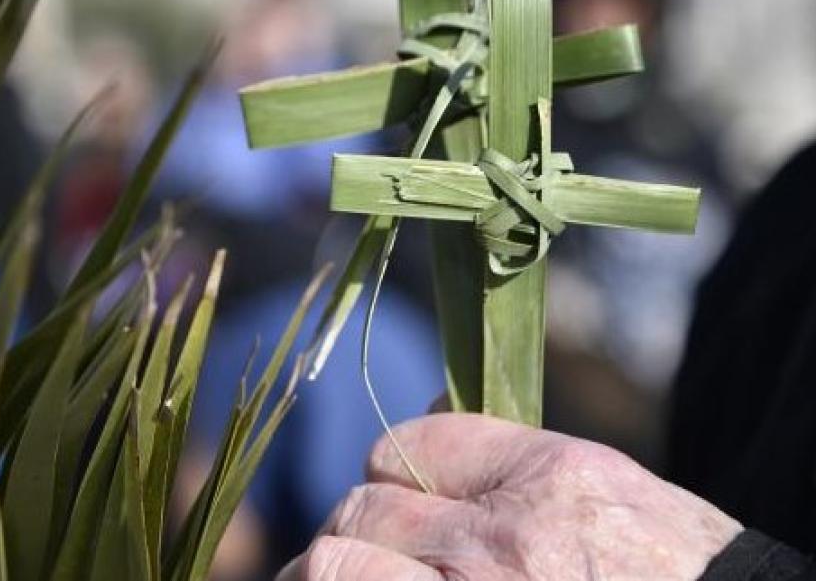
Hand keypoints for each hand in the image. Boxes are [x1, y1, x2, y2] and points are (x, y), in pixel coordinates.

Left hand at [279, 413, 740, 579]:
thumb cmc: (679, 578)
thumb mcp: (617, 501)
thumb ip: (518, 468)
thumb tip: (420, 443)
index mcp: (555, 482)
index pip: (409, 447)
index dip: (397, 477)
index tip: (402, 505)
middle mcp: (504, 546)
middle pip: (359, 509)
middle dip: (356, 533)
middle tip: (366, 559)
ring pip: (331, 565)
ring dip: (331, 575)